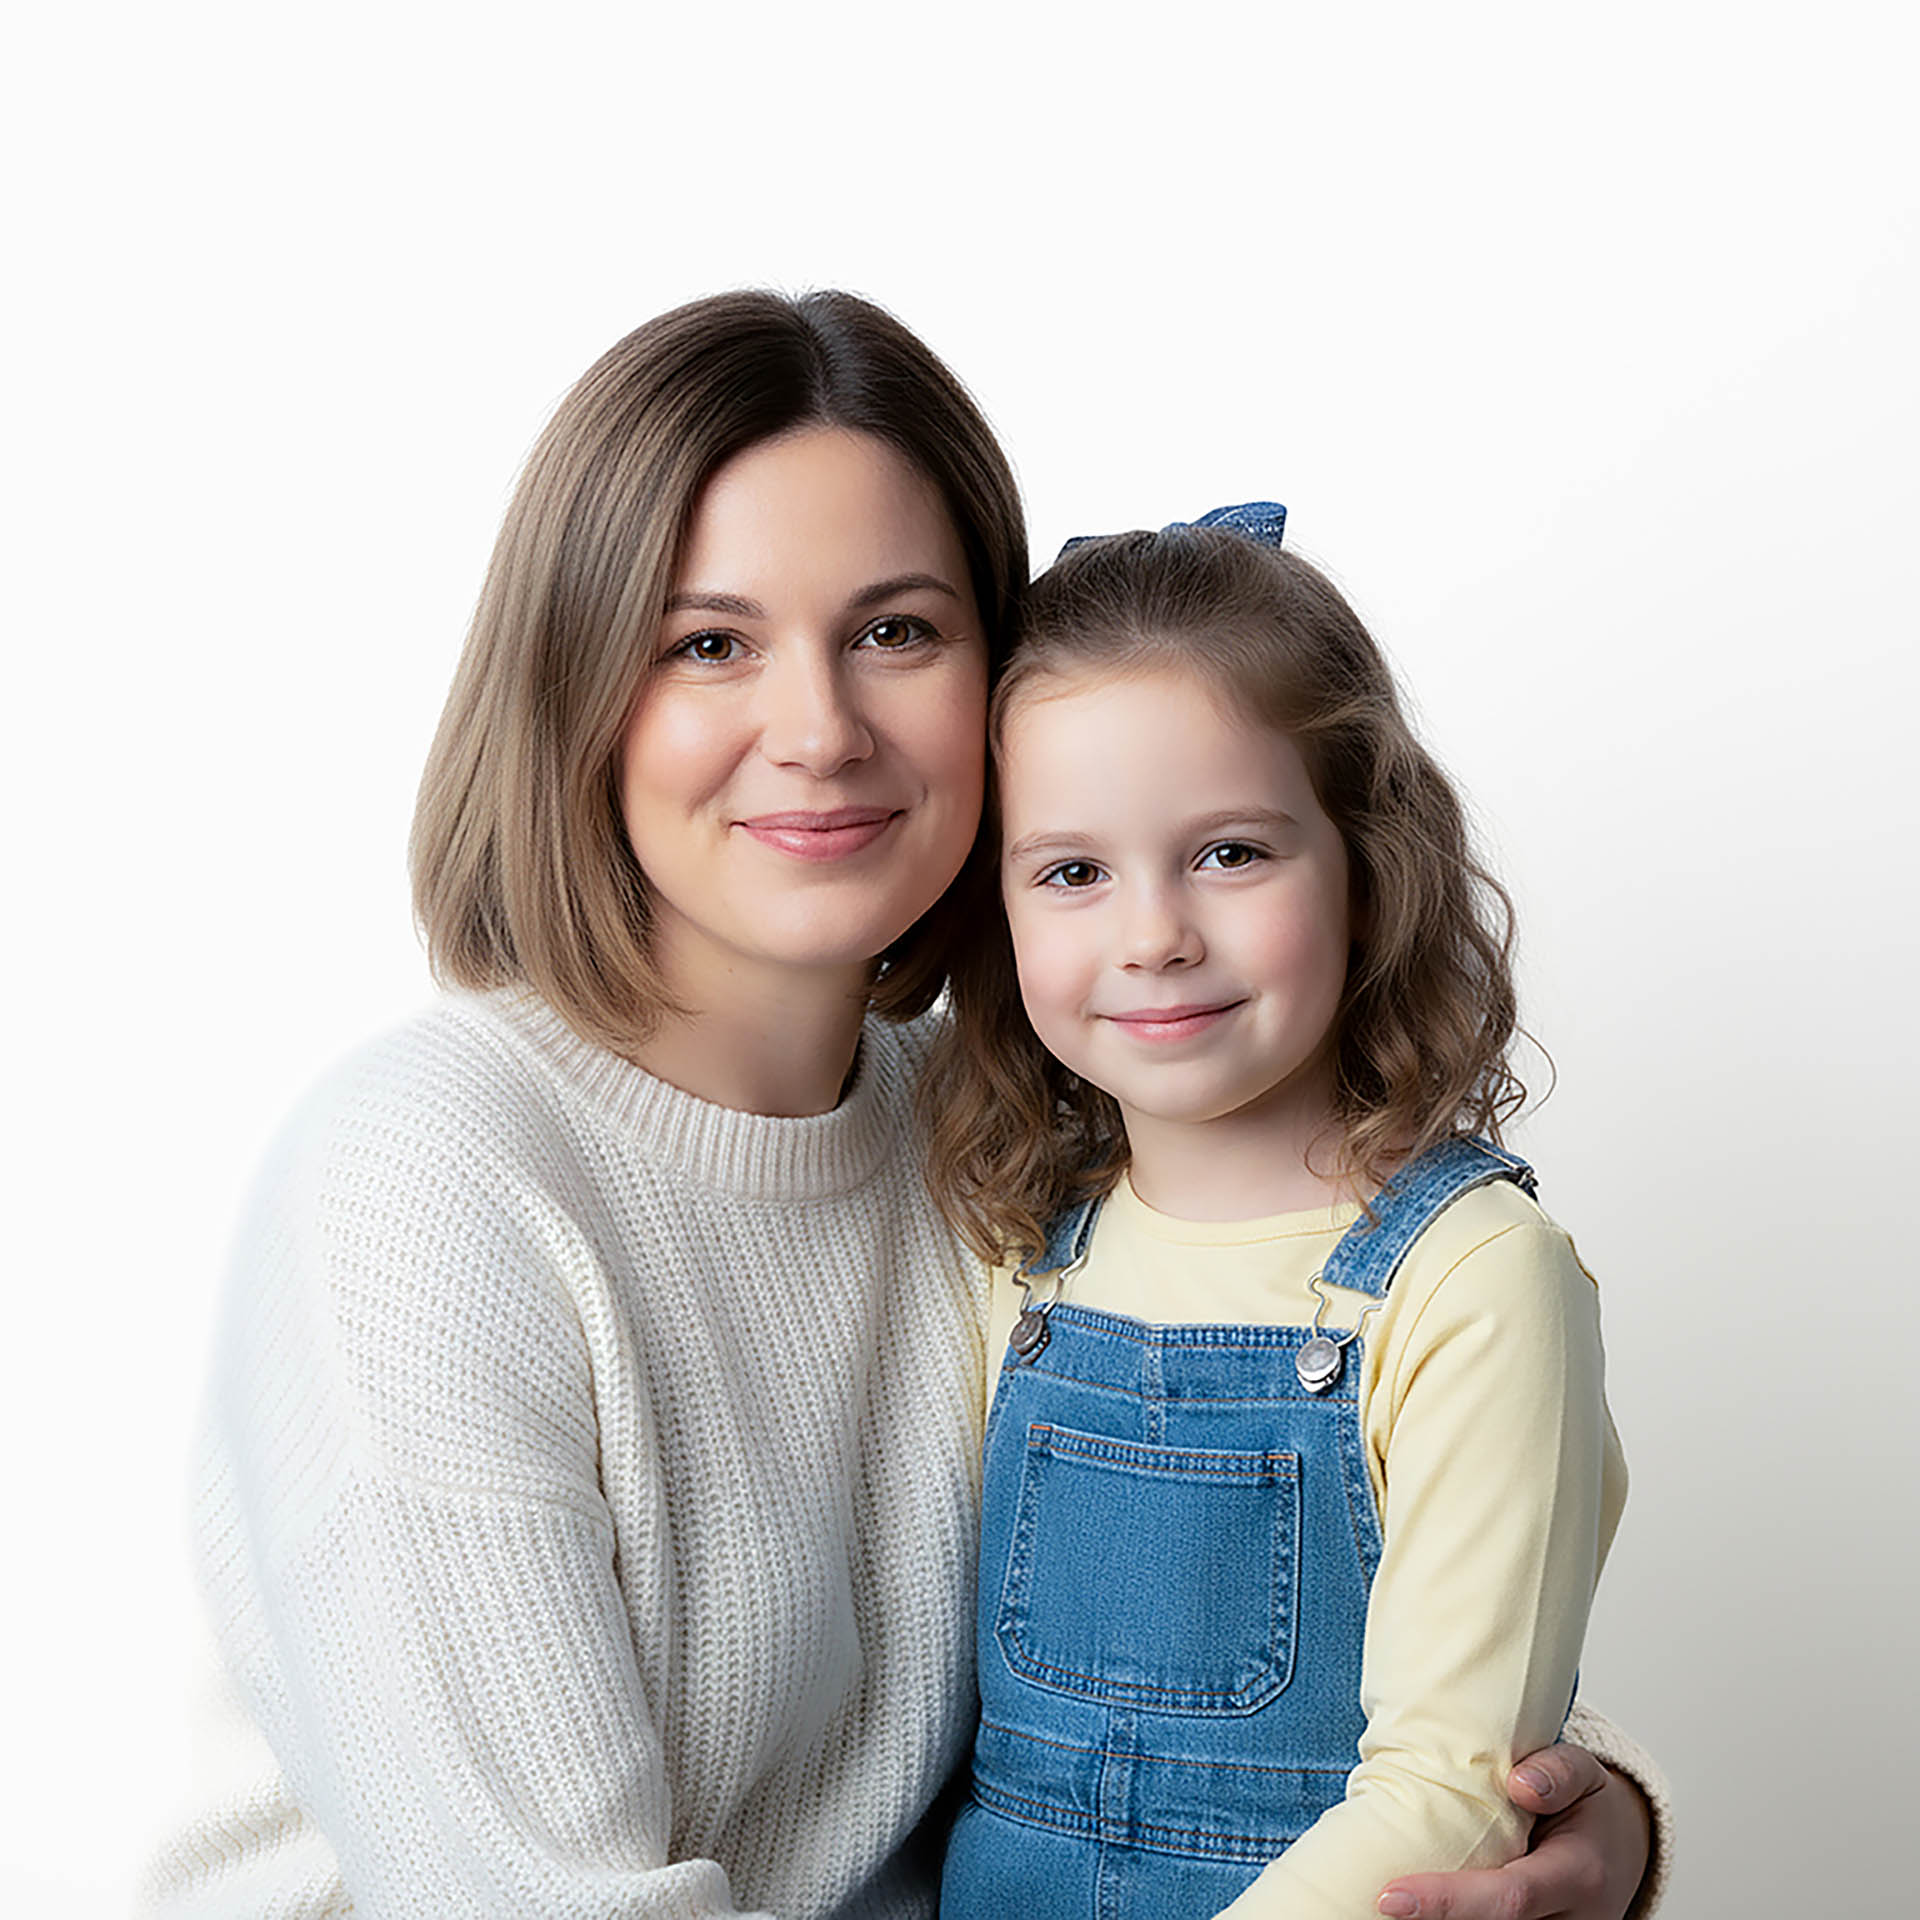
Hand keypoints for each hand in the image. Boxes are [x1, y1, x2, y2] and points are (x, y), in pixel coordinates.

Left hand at [1375, 1744, 1651, 1918]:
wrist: (1621, 1852)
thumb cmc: (1588, 1808)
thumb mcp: (1585, 1773)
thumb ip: (1557, 1772)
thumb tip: (1520, 1783)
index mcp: (1579, 1876)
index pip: (1508, 1898)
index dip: (1448, 1902)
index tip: (1390, 1897)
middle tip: (1377, 1902)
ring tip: (1390, 1903)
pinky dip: (1453, 1919)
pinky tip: (1418, 1910)